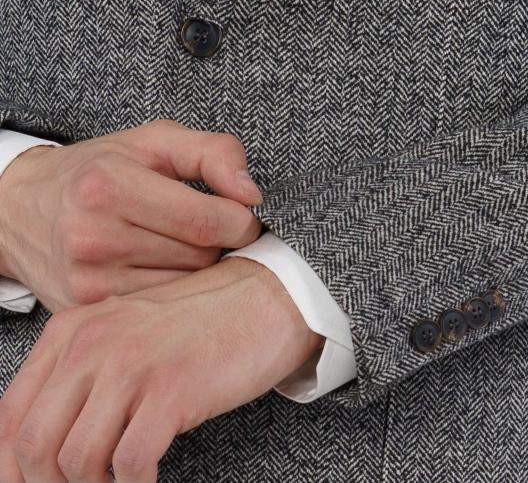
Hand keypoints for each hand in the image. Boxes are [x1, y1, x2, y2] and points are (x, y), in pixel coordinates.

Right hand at [0, 120, 264, 312]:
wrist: (22, 208)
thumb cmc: (100, 168)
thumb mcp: (155, 141)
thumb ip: (213, 154)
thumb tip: (253, 195)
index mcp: (109, 185)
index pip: (205, 221)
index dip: (240, 221)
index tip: (241, 215)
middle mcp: (91, 236)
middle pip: (198, 259)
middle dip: (218, 245)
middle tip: (208, 230)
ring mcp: (84, 281)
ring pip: (182, 291)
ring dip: (196, 272)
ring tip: (183, 248)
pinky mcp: (82, 312)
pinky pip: (155, 313)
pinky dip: (171, 296)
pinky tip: (163, 270)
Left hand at [0, 257, 323, 482]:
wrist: (268, 296)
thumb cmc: (198, 324)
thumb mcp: (125, 336)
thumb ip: (82, 379)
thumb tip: (41, 453)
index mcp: (72, 331)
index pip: (11, 415)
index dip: (10, 469)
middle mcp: (93, 343)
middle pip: (33, 444)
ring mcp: (132, 364)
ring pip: (74, 460)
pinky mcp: (172, 388)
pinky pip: (129, 463)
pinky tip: (150, 479)